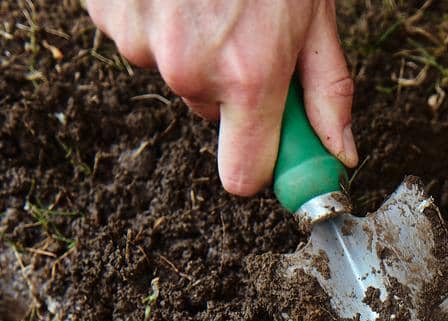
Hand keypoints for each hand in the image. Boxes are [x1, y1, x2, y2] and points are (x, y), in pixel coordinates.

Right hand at [86, 0, 357, 195]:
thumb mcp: (314, 14)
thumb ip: (326, 90)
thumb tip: (340, 154)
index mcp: (249, 77)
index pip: (243, 177)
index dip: (259, 160)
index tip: (272, 143)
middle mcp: (190, 69)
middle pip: (209, 112)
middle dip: (229, 81)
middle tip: (244, 21)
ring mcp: (141, 41)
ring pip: (172, 70)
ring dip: (190, 41)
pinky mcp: (107, 14)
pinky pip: (137, 35)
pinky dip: (155, 14)